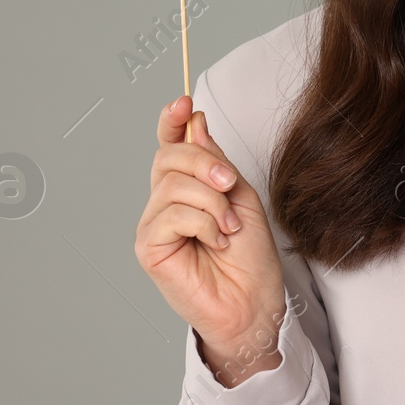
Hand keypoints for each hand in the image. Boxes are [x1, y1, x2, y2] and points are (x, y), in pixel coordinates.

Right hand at [135, 96, 285, 364]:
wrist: (255, 302)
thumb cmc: (250, 256)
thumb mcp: (241, 196)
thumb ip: (216, 162)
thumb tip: (196, 124)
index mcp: (189, 187)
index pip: (170, 145)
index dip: (172, 121)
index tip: (185, 102)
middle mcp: (166, 202)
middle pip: (168, 157)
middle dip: (203, 162)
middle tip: (228, 183)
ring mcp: (155, 224)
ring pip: (174, 185)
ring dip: (212, 202)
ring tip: (228, 227)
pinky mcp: (149, 247)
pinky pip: (172, 214)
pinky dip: (204, 223)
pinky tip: (216, 242)